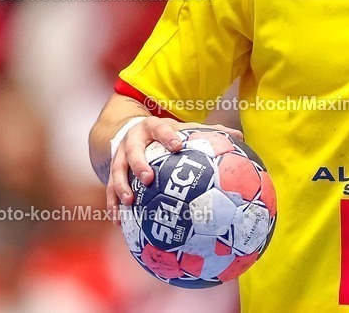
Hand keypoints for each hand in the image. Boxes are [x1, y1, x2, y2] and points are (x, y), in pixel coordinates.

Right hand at [107, 117, 243, 219]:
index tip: (176, 146)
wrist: (131, 130)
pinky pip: (109, 189)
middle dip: (139, 163)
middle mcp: (134, 140)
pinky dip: (113, 203)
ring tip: (129, 202)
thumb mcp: (183, 129)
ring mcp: (119, 156)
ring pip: (116, 170)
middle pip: (133, 150)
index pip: (161, 129)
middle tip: (148, 178)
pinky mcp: (111, 172)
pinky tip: (119, 220)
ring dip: (121, 186)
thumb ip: (208, 132)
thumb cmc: (166, 134)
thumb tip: (239, 136)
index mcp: (153, 128)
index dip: (168, 136)